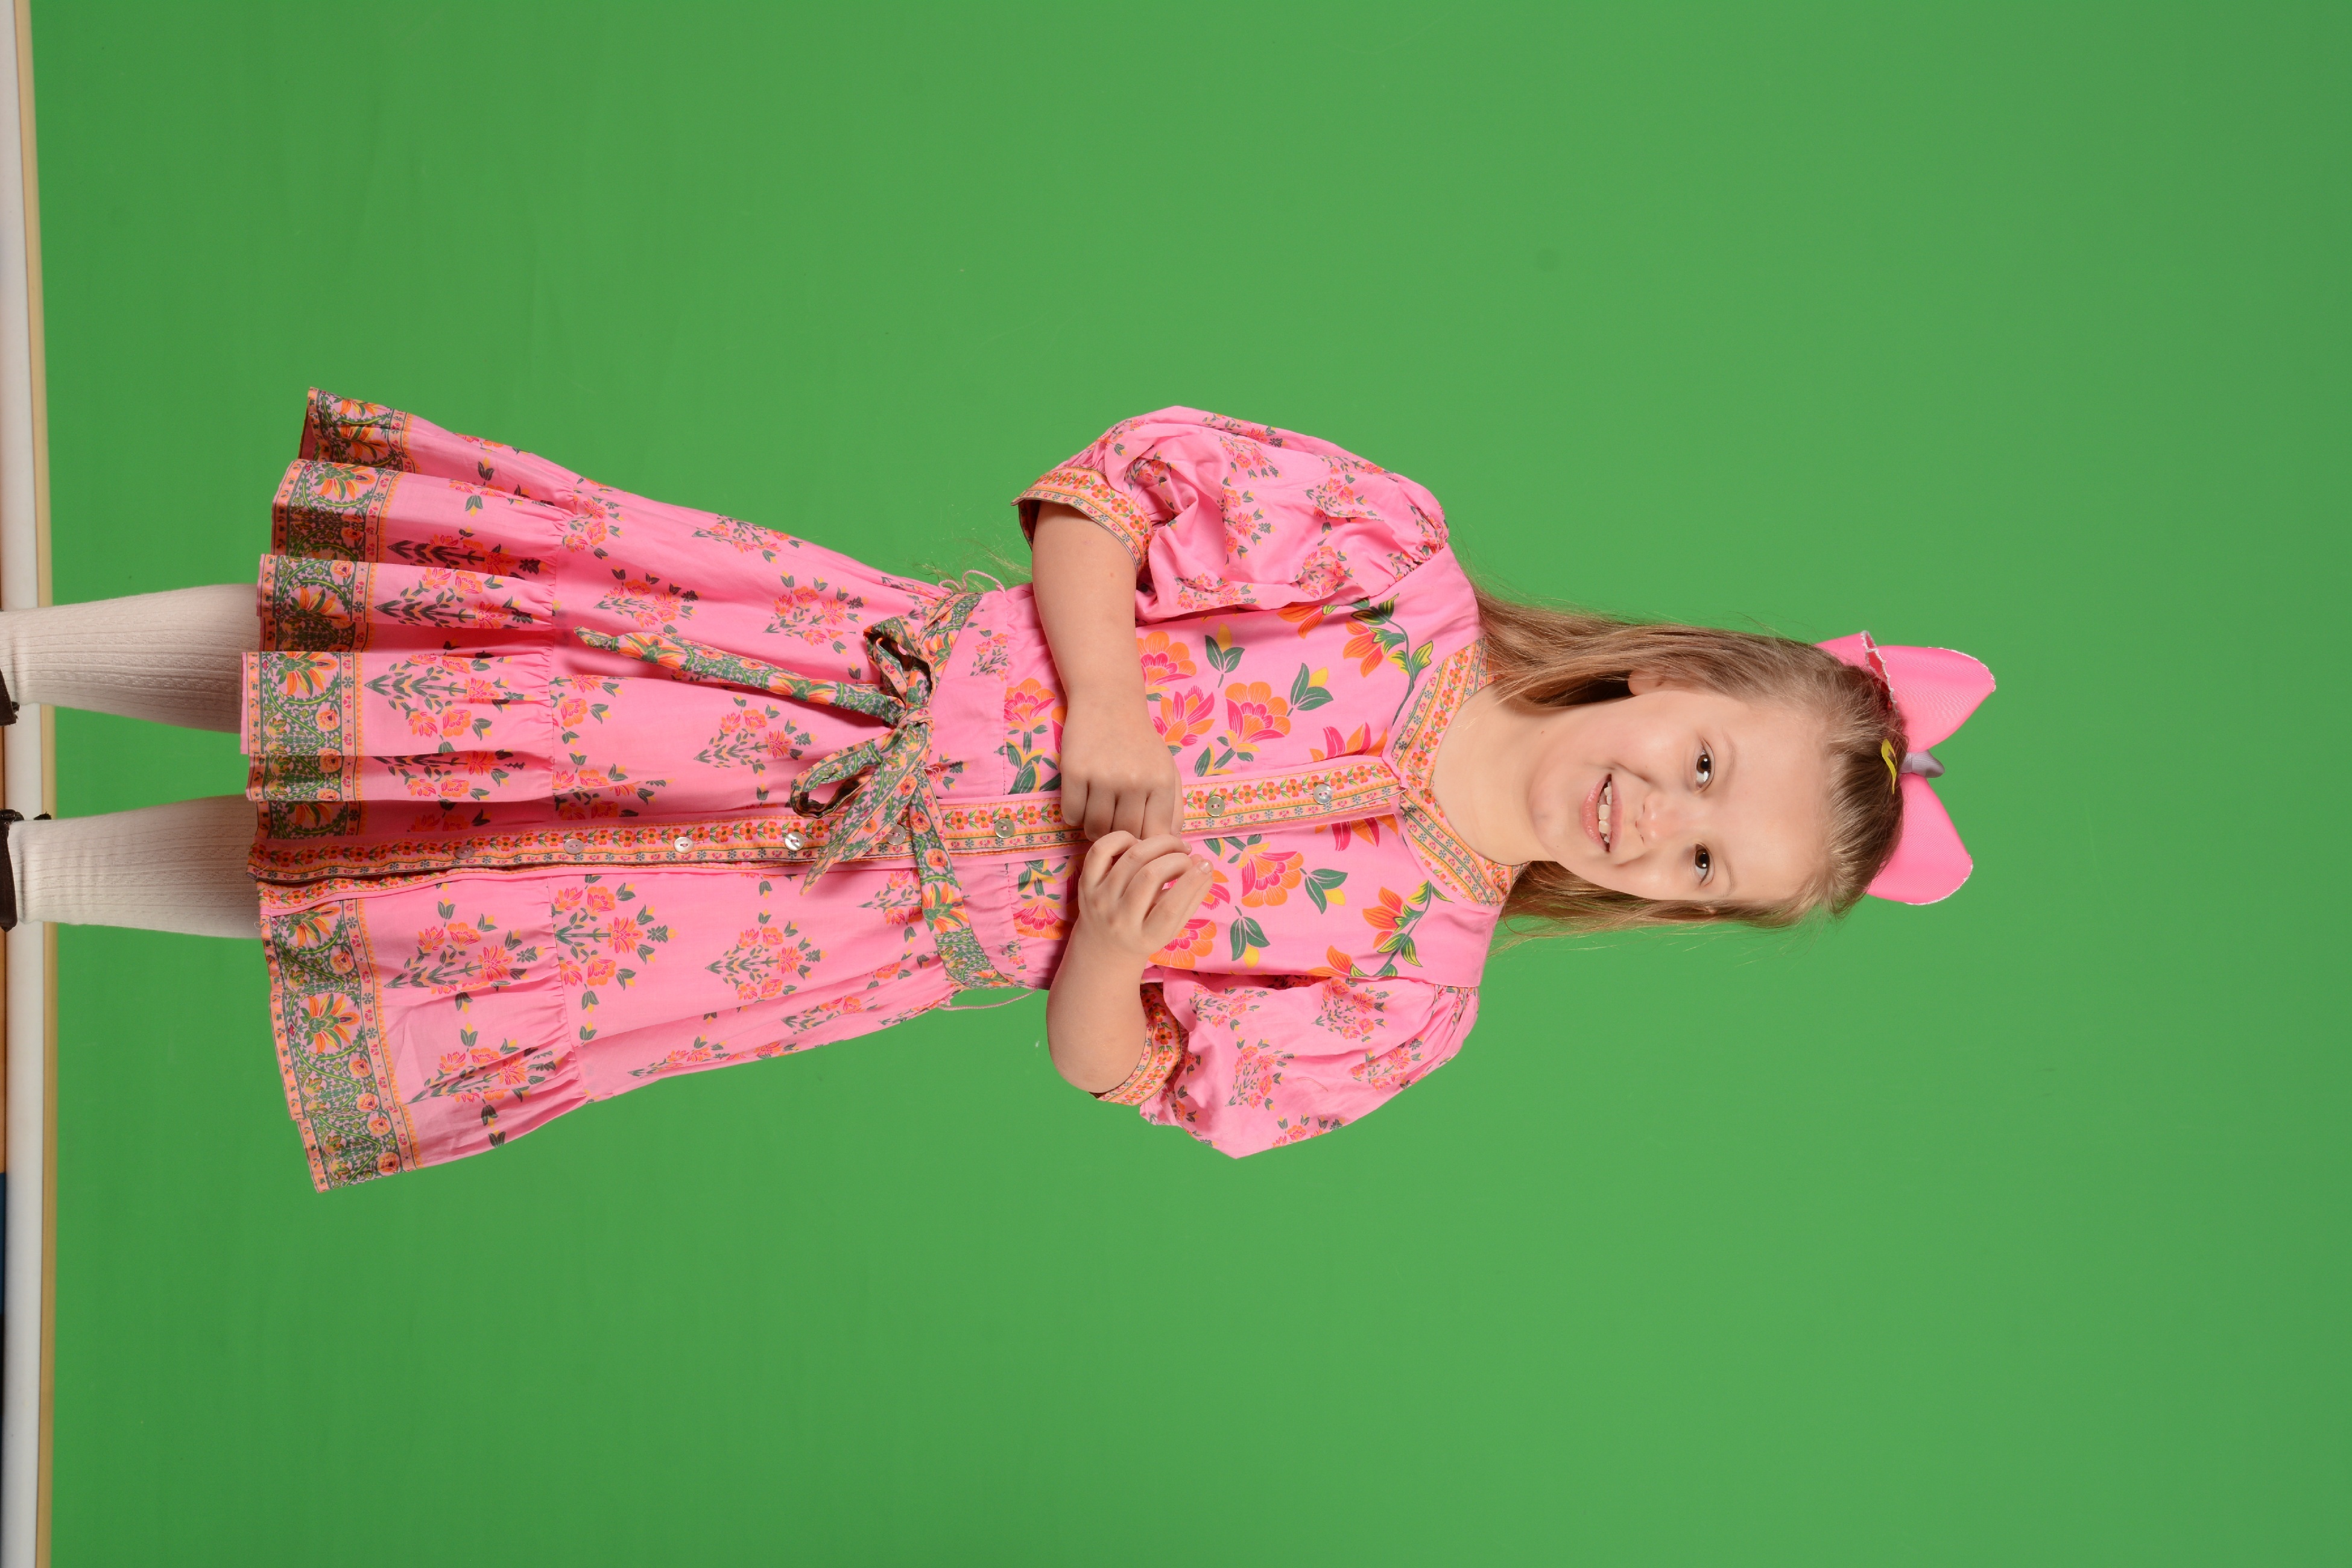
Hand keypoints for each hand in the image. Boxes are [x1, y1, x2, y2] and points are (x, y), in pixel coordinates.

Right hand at [1059, 695, 1182, 839]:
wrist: (1108, 701)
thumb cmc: (1140, 741)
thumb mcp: (1166, 769)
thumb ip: (1174, 807)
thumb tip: (1175, 845)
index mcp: (1161, 782)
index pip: (1155, 835)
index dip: (1145, 844)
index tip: (1137, 839)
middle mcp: (1134, 781)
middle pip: (1124, 834)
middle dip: (1118, 836)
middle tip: (1113, 823)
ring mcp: (1103, 776)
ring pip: (1095, 828)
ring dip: (1094, 827)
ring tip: (1098, 810)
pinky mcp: (1075, 771)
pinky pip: (1072, 815)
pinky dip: (1075, 814)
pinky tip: (1082, 799)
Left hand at [1069, 832, 1212, 963]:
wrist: (1104, 946)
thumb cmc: (1146, 933)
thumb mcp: (1173, 925)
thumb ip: (1192, 896)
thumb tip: (1205, 863)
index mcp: (1146, 937)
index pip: (1170, 907)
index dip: (1192, 881)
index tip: (1206, 864)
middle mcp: (1119, 920)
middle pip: (1149, 876)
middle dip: (1175, 858)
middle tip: (1187, 854)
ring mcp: (1099, 901)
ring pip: (1130, 859)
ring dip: (1156, 844)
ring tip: (1170, 846)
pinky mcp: (1086, 884)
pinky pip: (1100, 851)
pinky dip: (1121, 838)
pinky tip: (1137, 842)